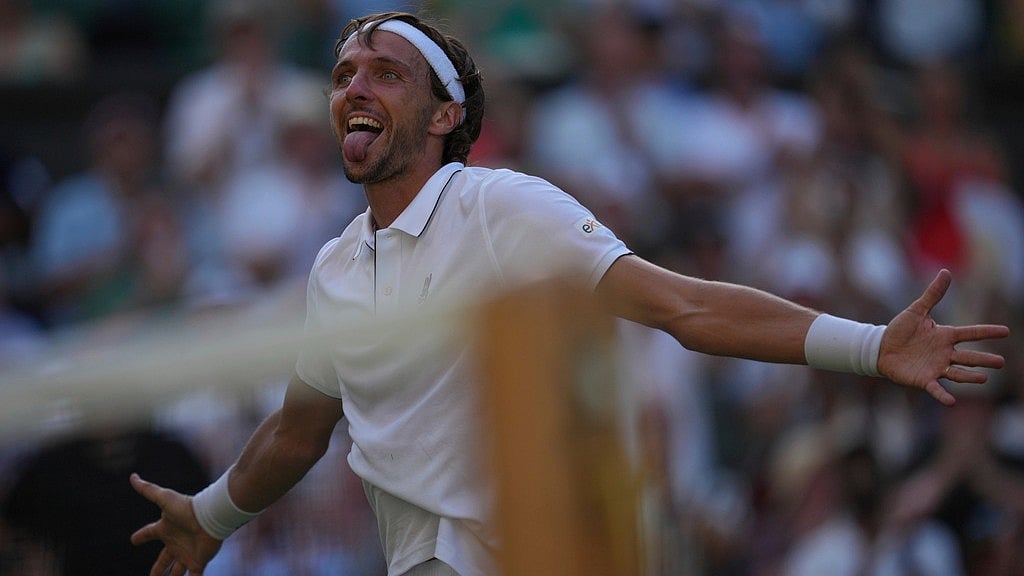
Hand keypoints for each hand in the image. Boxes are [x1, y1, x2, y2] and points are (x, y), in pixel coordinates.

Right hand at [130, 473, 222, 575]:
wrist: (211, 518)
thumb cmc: (187, 508)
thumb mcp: (164, 498)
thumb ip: (148, 489)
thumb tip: (133, 476)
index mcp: (166, 529)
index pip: (149, 533)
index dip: (141, 536)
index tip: (134, 540)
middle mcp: (176, 543)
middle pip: (164, 560)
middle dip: (158, 569)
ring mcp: (187, 553)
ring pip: (177, 572)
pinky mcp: (198, 562)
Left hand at [877, 269, 1008, 404]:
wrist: (880, 348)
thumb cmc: (900, 330)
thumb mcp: (916, 310)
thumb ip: (932, 294)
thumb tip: (946, 272)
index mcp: (945, 336)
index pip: (970, 333)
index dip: (987, 332)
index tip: (1005, 331)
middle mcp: (944, 353)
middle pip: (969, 357)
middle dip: (984, 359)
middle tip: (1001, 362)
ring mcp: (935, 367)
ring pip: (957, 373)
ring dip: (970, 377)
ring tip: (984, 378)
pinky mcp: (923, 379)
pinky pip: (936, 388)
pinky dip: (942, 395)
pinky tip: (950, 401)